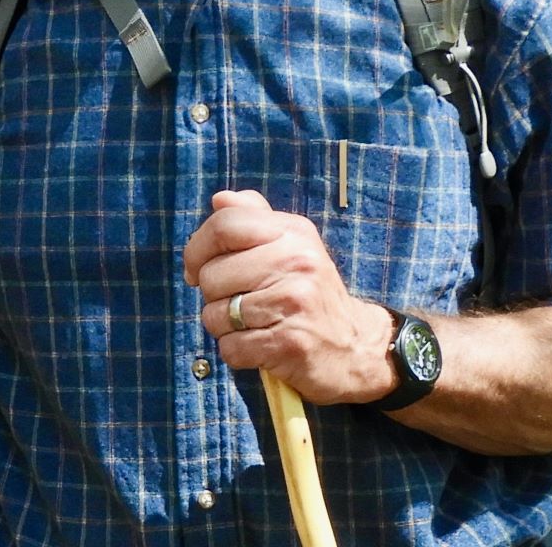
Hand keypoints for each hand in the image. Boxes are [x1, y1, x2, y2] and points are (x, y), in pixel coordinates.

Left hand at [183, 189, 394, 404]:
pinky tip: (259, 345)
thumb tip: (219, 200)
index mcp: (292, 232)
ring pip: (216, 314)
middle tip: (237, 302)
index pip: (225, 225)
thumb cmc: (310, 292)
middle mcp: (296, 261)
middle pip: (212, 275)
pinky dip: (236, 352)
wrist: (355, 346)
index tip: (196, 268)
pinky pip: (231, 347)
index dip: (197, 248)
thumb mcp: (290, 244)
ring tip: (251, 324)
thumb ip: (253, 218)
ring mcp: (294, 302)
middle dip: (212, 295)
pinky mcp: (290, 344)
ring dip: (223, 327)